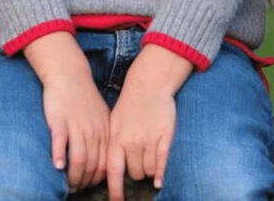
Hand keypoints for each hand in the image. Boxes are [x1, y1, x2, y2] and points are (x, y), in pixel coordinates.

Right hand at [24, 32, 108, 191]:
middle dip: (84, 182)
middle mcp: (93, 131)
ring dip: (73, 176)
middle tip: (75, 189)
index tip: (88, 186)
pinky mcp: (60, 121)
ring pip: (78, 159)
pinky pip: (61, 142)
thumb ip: (103, 138)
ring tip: (66, 184)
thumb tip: (102, 165)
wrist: (69, 74)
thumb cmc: (84, 98)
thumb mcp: (101, 116)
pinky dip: (59, 156)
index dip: (96, 180)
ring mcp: (77, 125)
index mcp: (105, 131)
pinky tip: (56, 166)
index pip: (104, 165)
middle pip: (91, 166)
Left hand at [106, 45, 191, 200]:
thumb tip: (109, 170)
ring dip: (149, 169)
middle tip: (138, 160)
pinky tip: (158, 181)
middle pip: (134, 173)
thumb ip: (113, 145)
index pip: (113, 171)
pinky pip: (161, 162)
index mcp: (116, 138)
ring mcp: (148, 139)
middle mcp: (131, 141)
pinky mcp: (164, 136)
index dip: (115, 191)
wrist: (149, 83)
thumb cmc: (130, 105)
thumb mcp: (114, 122)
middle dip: (136, 172)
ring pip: (148, 170)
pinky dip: (160, 174)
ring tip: (148, 154)